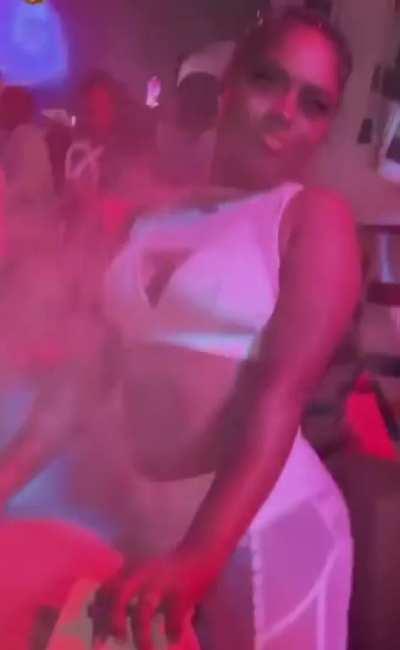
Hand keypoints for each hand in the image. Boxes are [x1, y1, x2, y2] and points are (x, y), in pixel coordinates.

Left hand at [92, 547, 219, 648]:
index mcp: (131, 572)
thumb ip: (119, 592)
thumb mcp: (140, 576)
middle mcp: (143, 575)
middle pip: (119, 595)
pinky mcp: (183, 591)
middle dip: (113, 621)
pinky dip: (172, 632)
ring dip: (141, 634)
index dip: (98, 615)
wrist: (201, 552)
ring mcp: (163, 583)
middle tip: (114, 642)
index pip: (106, 592)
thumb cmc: (167, 569)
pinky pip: (173, 617)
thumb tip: (90, 611)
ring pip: (144, 609)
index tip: (97, 640)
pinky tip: (173, 641)